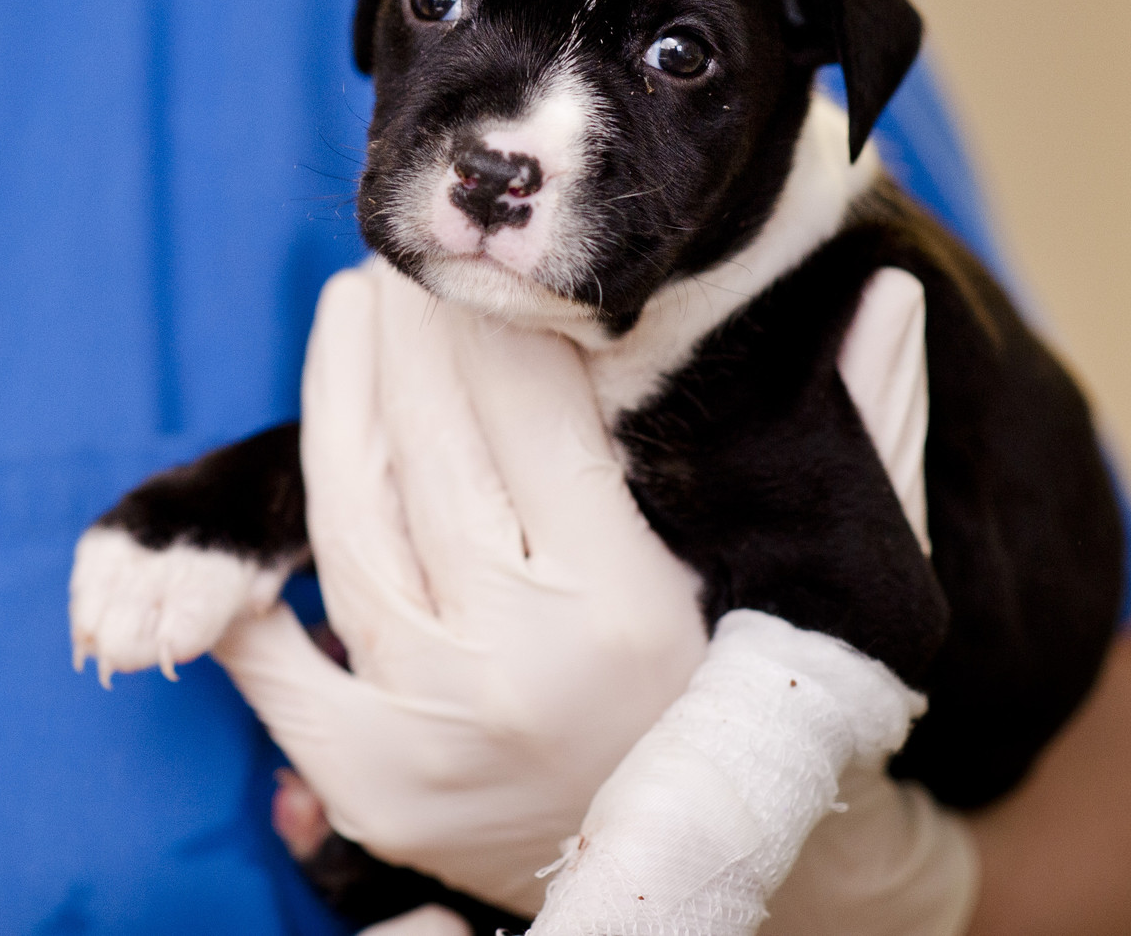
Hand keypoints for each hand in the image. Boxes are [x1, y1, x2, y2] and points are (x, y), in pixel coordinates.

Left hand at [219, 260, 974, 927]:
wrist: (713, 894)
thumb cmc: (763, 706)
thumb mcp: (840, 583)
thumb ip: (866, 433)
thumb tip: (879, 288)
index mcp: (625, 609)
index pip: (530, 407)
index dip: (497, 315)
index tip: (486, 259)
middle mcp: (516, 666)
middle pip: (424, 446)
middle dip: (405, 332)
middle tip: (397, 259)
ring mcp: (426, 728)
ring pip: (345, 521)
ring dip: (333, 400)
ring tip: (349, 318)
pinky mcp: (367, 782)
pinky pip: (275, 657)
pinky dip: (251, 580)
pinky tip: (259, 503)